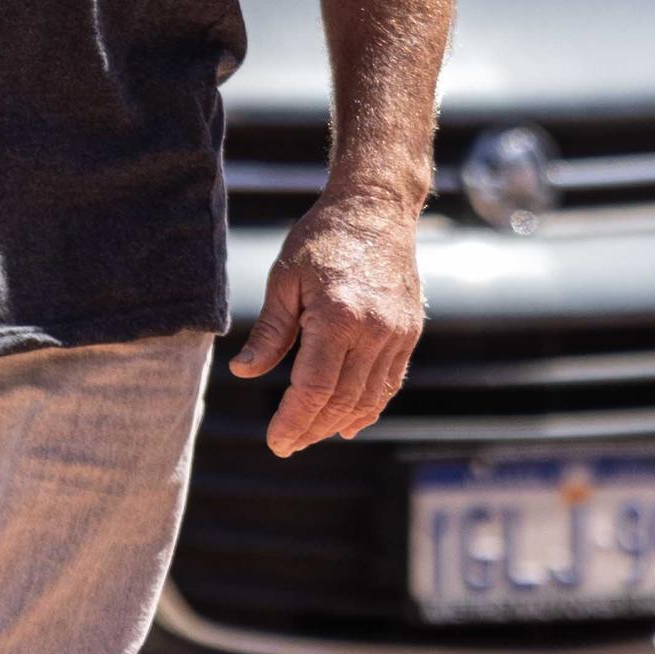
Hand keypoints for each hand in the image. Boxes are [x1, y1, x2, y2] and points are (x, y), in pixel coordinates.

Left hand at [225, 183, 423, 454]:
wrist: (376, 209)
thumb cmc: (323, 238)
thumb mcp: (285, 278)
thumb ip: (270, 332)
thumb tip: (245, 373)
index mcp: (337, 316)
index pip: (314, 388)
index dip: (293, 421)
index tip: (275, 442)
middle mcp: (373, 330)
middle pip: (341, 400)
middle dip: (312, 429)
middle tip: (287, 444)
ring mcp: (396, 334)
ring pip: (368, 398)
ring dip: (338, 423)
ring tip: (311, 435)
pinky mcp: (409, 333)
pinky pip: (389, 383)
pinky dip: (369, 408)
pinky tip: (350, 423)